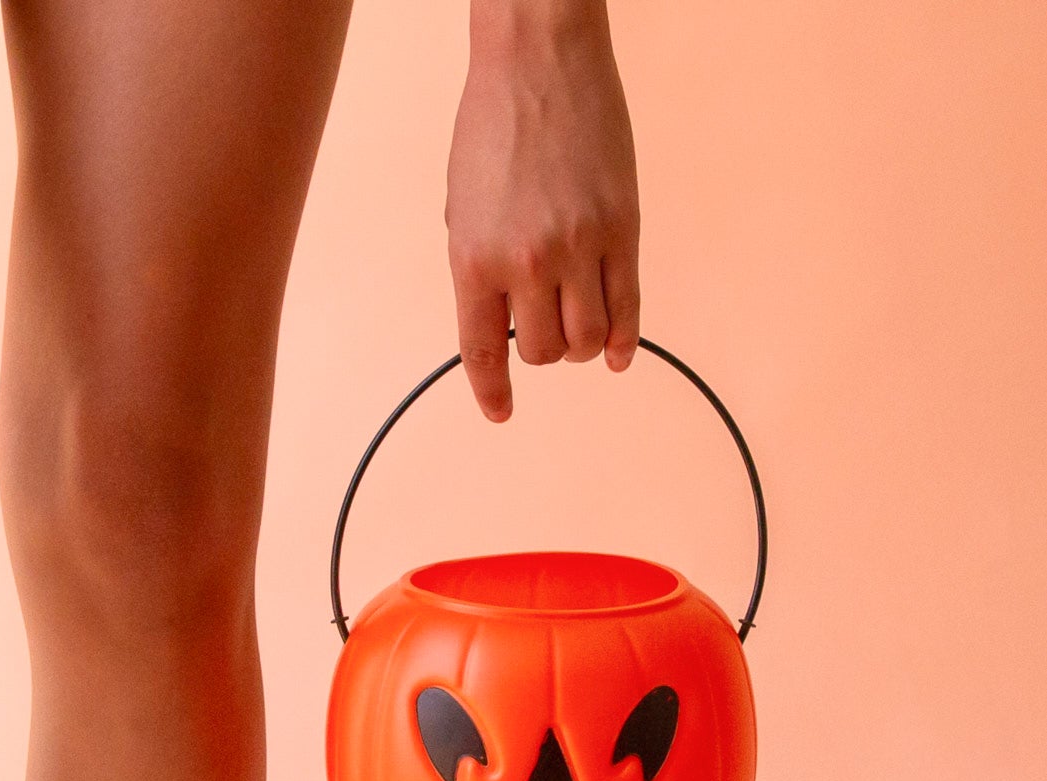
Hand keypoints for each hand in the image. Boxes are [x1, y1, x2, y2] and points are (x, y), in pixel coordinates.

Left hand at [445, 0, 640, 420]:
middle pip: (541, 350)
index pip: (482, 352)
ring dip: (579, 346)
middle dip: (539, 352)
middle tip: (539, 331)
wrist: (539, 60)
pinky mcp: (622, 226)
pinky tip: (617, 355)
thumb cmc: (491, 127)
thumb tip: (502, 318)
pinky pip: (627, 306)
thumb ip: (478, 265)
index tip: (500, 412)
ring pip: (585, 337)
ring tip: (575, 330)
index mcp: (473, 260)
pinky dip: (623, 340)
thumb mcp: (461, 207)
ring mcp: (579, 246)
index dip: (491, 390)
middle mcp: (527, 262)